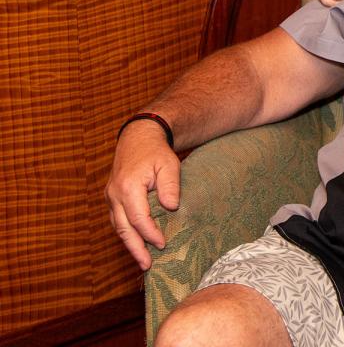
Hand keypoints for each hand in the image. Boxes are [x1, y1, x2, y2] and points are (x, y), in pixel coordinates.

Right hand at [104, 119, 180, 269]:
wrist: (138, 138)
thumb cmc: (156, 152)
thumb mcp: (169, 164)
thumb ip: (169, 186)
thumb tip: (171, 207)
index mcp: (128, 187)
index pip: (139, 218)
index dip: (150, 234)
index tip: (163, 244)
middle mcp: (114, 194)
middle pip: (124, 229)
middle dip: (136, 249)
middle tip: (147, 266)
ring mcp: (111, 197)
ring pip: (118, 227)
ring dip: (130, 245)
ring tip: (143, 261)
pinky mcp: (113, 199)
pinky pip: (119, 221)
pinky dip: (127, 234)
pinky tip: (137, 244)